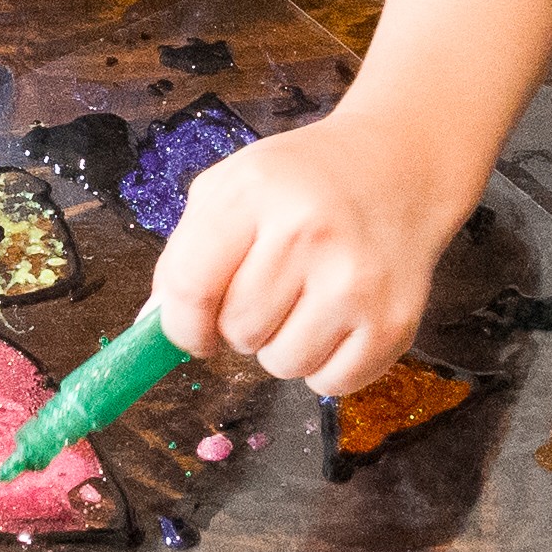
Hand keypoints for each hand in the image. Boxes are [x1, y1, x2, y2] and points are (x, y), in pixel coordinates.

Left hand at [147, 110, 469, 401]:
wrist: (399, 168)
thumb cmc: (302, 183)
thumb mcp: (231, 188)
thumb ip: (185, 253)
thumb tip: (152, 329)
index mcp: (255, 191)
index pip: (191, 287)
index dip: (181, 325)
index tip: (192, 330)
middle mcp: (309, 232)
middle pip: (238, 331)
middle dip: (240, 325)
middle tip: (270, 290)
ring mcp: (356, 280)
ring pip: (282, 364)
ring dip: (283, 346)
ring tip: (306, 300)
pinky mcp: (394, 322)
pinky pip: (330, 383)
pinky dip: (326, 364)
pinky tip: (338, 318)